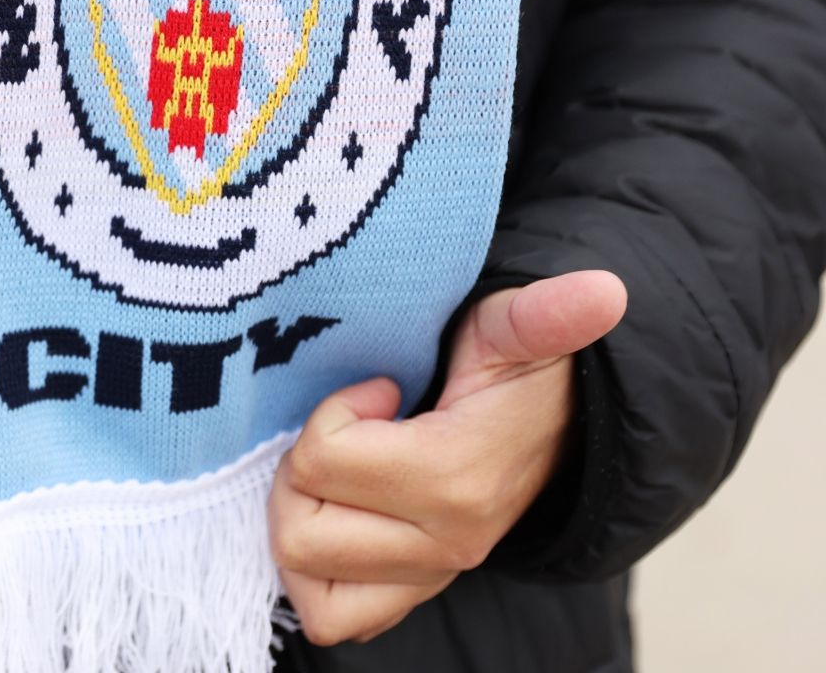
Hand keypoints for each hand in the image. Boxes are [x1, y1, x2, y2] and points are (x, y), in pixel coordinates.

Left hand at [269, 270, 625, 645]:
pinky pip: (333, 614)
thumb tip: (604, 291)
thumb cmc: (518, 368)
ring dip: (300, 520)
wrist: (558, 422)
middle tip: (342, 433)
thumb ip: (547, 314)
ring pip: (306, 576)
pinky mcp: (413, 590)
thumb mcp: (520, 328)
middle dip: (301, 471)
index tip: (379, 390)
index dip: (331, 415)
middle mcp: (444, 543)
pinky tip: (336, 511)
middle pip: (301, 532)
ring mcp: (428, 574)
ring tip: (334, 472)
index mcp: (457, 481)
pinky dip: (316, 570)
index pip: (322, 463)